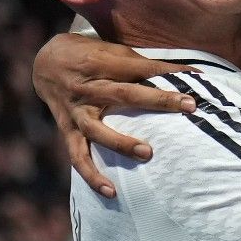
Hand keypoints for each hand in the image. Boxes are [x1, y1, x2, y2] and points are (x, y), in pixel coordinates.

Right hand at [32, 32, 196, 197]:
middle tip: (187, 106)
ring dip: (121, 143)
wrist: (44, 63)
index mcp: (101, 62)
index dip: (168, 72)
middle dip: (157, 100)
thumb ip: (140, 62)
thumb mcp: (111, 49)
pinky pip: (78, 156)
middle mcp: (88, 87)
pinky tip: (111, 191)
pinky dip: (92, 175)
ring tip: (147, 154)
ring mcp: (77, 111)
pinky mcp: (68, 130)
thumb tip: (183, 72)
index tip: (196, 79)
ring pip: (97, 129)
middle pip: (124, 93)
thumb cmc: (87, 55)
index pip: (140, 66)